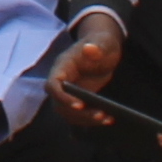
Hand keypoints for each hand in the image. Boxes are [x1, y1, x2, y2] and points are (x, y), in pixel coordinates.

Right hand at [44, 8, 129, 130]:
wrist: (104, 48)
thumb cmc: (102, 42)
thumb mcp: (104, 42)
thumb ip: (97, 45)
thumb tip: (89, 49)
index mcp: (63, 66)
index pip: (53, 84)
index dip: (62, 97)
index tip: (79, 104)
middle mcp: (62, 80)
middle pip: (59, 104)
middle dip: (78, 113)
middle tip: (100, 115)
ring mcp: (69, 91)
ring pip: (68, 113)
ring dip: (85, 119)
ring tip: (106, 118)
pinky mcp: (78, 99)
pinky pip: (79, 114)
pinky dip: (91, 120)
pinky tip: (109, 119)